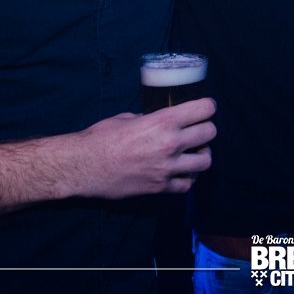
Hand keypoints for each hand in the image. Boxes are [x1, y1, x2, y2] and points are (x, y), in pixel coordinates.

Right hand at [60, 98, 216, 198]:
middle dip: (206, 129)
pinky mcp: (160, 187)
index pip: (204, 109)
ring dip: (202, 154)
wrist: (83, 166)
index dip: (208, 106)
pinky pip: (187, 184)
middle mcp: (170, 144)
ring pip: (206, 161)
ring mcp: (167, 168)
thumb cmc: (100, 138)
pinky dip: (187, 177)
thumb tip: (157, 119)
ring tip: (193, 152)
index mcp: (163, 121)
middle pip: (210, 133)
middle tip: (198, 129)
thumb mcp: (127, 118)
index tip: (206, 107)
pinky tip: (180, 172)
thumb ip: (149, 119)